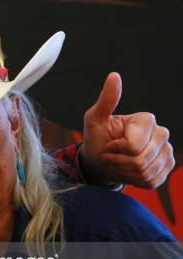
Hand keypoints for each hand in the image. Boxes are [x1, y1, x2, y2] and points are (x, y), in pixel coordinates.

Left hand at [80, 72, 173, 188]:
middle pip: (140, 160)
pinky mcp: (167, 167)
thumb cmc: (97, 138)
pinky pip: (152, 181)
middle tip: (110, 156)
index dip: (115, 149)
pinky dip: (134, 180)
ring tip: (118, 164)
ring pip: (146, 172)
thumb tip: (114, 75)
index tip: (108, 145)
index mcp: (147, 120)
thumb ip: (106, 100)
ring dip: (124, 172)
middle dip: (118, 162)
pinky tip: (128, 171)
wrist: (101, 160)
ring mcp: (166, 151)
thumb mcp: (94, 119)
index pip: (133, 145)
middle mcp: (162, 133)